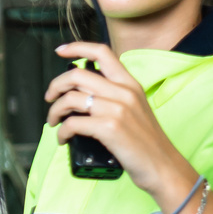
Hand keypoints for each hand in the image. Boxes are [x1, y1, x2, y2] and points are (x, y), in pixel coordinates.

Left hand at [47, 42, 197, 209]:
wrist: (162, 166)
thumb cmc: (145, 142)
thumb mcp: (134, 109)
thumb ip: (113, 96)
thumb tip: (81, 94)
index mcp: (130, 84)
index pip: (102, 52)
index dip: (77, 47)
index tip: (60, 51)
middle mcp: (124, 91)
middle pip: (77, 75)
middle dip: (55, 85)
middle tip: (49, 98)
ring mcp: (116, 109)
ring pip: (70, 98)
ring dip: (54, 111)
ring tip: (54, 122)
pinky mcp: (109, 127)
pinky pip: (72, 123)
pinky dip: (61, 132)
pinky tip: (63, 138)